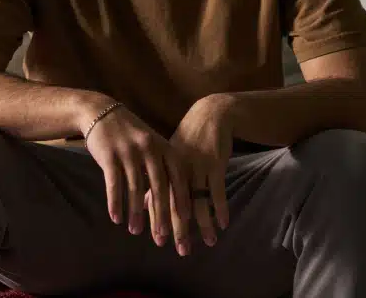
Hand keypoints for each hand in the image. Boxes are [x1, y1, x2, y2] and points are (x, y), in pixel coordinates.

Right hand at [81, 98, 189, 248]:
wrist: (100, 112)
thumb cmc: (129, 133)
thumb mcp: (151, 143)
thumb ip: (162, 165)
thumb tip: (174, 195)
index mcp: (163, 146)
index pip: (177, 177)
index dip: (182, 199)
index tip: (186, 220)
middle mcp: (149, 148)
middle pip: (159, 186)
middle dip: (162, 213)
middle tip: (163, 235)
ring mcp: (129, 152)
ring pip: (136, 188)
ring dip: (135, 212)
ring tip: (135, 231)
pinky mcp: (109, 156)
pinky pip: (114, 184)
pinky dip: (115, 203)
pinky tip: (116, 218)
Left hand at [167, 94, 234, 253]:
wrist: (210, 114)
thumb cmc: (188, 141)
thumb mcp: (169, 157)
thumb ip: (157, 181)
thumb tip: (143, 204)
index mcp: (164, 168)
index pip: (158, 199)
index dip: (158, 220)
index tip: (159, 241)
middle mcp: (178, 168)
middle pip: (176, 203)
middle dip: (179, 228)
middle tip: (181, 250)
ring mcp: (197, 165)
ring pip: (198, 199)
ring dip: (203, 223)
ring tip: (207, 242)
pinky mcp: (215, 162)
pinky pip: (217, 189)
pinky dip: (220, 207)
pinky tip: (222, 223)